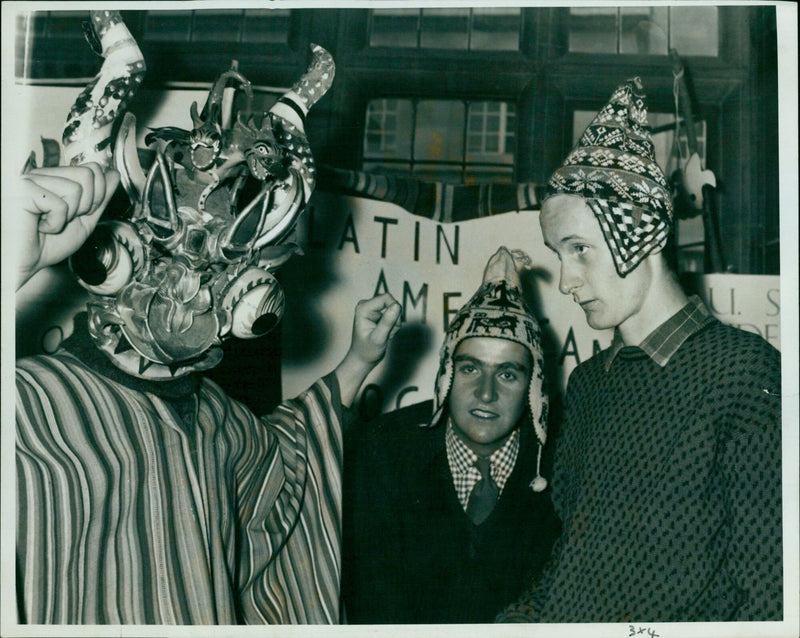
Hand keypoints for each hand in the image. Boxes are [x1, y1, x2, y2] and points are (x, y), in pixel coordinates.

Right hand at [15, 163, 119, 289]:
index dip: (97, 195)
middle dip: (86, 205)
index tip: (79, 213)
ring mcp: (31, 179)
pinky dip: (55, 223)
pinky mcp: (23, 189)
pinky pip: (60, 204)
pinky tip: (39, 226)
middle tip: (65, 218)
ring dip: (68, 215)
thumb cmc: (46, 245)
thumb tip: (114, 175)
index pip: (93, 169)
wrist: (24, 263)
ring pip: (76, 188)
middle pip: (88, 174)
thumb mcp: (83, 220)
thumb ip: (99, 198)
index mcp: (55, 178)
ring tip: (49, 222)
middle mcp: (42, 174)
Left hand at [349, 293, 401, 366]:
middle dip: (394, 319)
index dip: (395, 310)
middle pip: (392, 303)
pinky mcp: (378, 313)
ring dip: (394, 324)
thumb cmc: (367, 350)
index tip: (393, 325)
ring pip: (395, 310)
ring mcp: (372, 309)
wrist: (362, 359)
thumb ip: (387, 322)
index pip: (386, 297)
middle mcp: (367, 305)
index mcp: (363, 308)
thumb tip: (397, 305)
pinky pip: (394, 315)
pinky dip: (394, 326)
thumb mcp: (378, 338)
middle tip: (387, 333)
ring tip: (385, 335)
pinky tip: (385, 334)